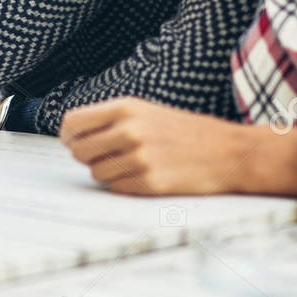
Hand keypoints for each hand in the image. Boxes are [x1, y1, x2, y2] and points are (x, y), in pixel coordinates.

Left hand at [60, 97, 296, 198]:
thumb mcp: (146, 111)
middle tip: (108, 155)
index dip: (68, 136)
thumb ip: (109, 120)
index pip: (72, 123)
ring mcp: (139, 158)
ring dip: (108, 172)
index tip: (74, 142)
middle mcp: (129, 130)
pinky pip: (116, 188)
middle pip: (79, 151)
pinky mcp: (149, 183)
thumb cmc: (183, 131)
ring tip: (134, 164)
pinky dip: (125, 185)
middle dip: (88, 156)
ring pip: (96, 173)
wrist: (228, 152)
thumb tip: (70, 136)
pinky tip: (146, 176)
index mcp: (125, 108)